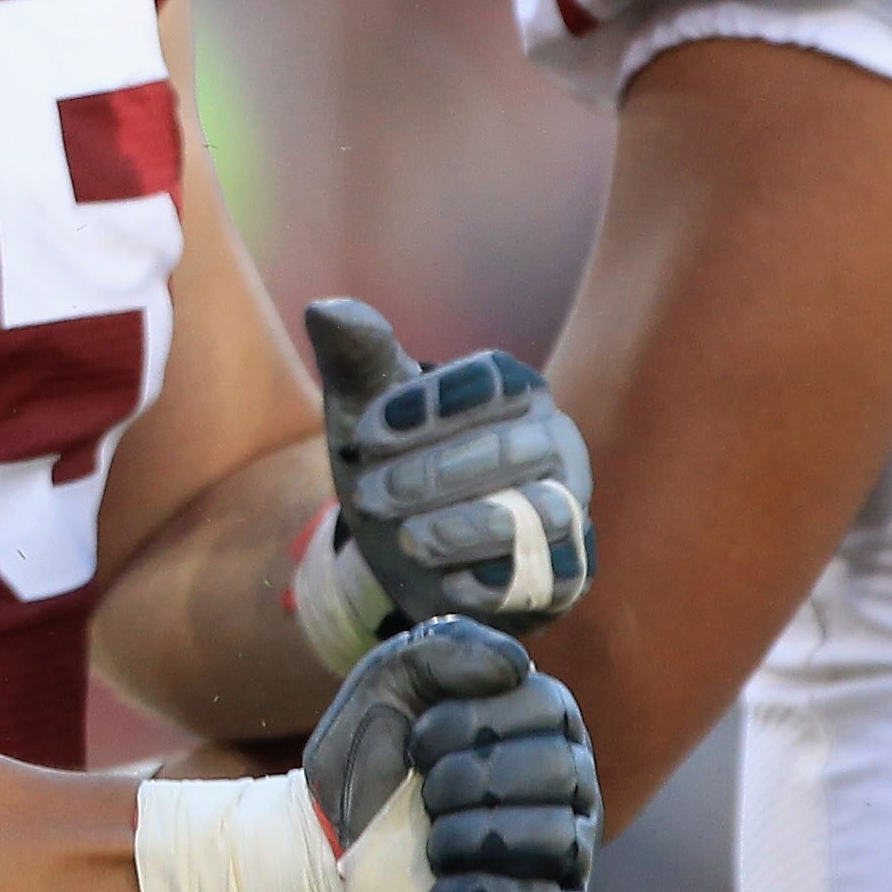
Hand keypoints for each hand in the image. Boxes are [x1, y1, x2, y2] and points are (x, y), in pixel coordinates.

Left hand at [288, 299, 592, 669]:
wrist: (400, 543)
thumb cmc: (391, 457)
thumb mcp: (364, 406)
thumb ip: (355, 356)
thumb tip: (324, 308)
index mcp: (514, 392)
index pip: (493, 383)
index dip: (428, 407)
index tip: (365, 435)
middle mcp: (555, 444)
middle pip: (515, 449)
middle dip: (433, 474)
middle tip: (368, 495)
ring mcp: (567, 509)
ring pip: (539, 513)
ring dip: (465, 527)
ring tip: (406, 538)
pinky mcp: (566, 573)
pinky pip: (546, 578)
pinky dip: (492, 580)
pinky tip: (444, 582)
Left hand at [307, 620, 597, 891]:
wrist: (318, 857)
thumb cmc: (363, 768)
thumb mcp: (388, 685)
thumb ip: (444, 649)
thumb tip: (518, 666)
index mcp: (546, 733)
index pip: (548, 707)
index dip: (467, 722)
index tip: (416, 740)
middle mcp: (572, 797)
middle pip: (560, 773)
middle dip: (465, 779)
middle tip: (423, 794)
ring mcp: (567, 866)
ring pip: (556, 840)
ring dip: (466, 838)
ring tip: (429, 845)